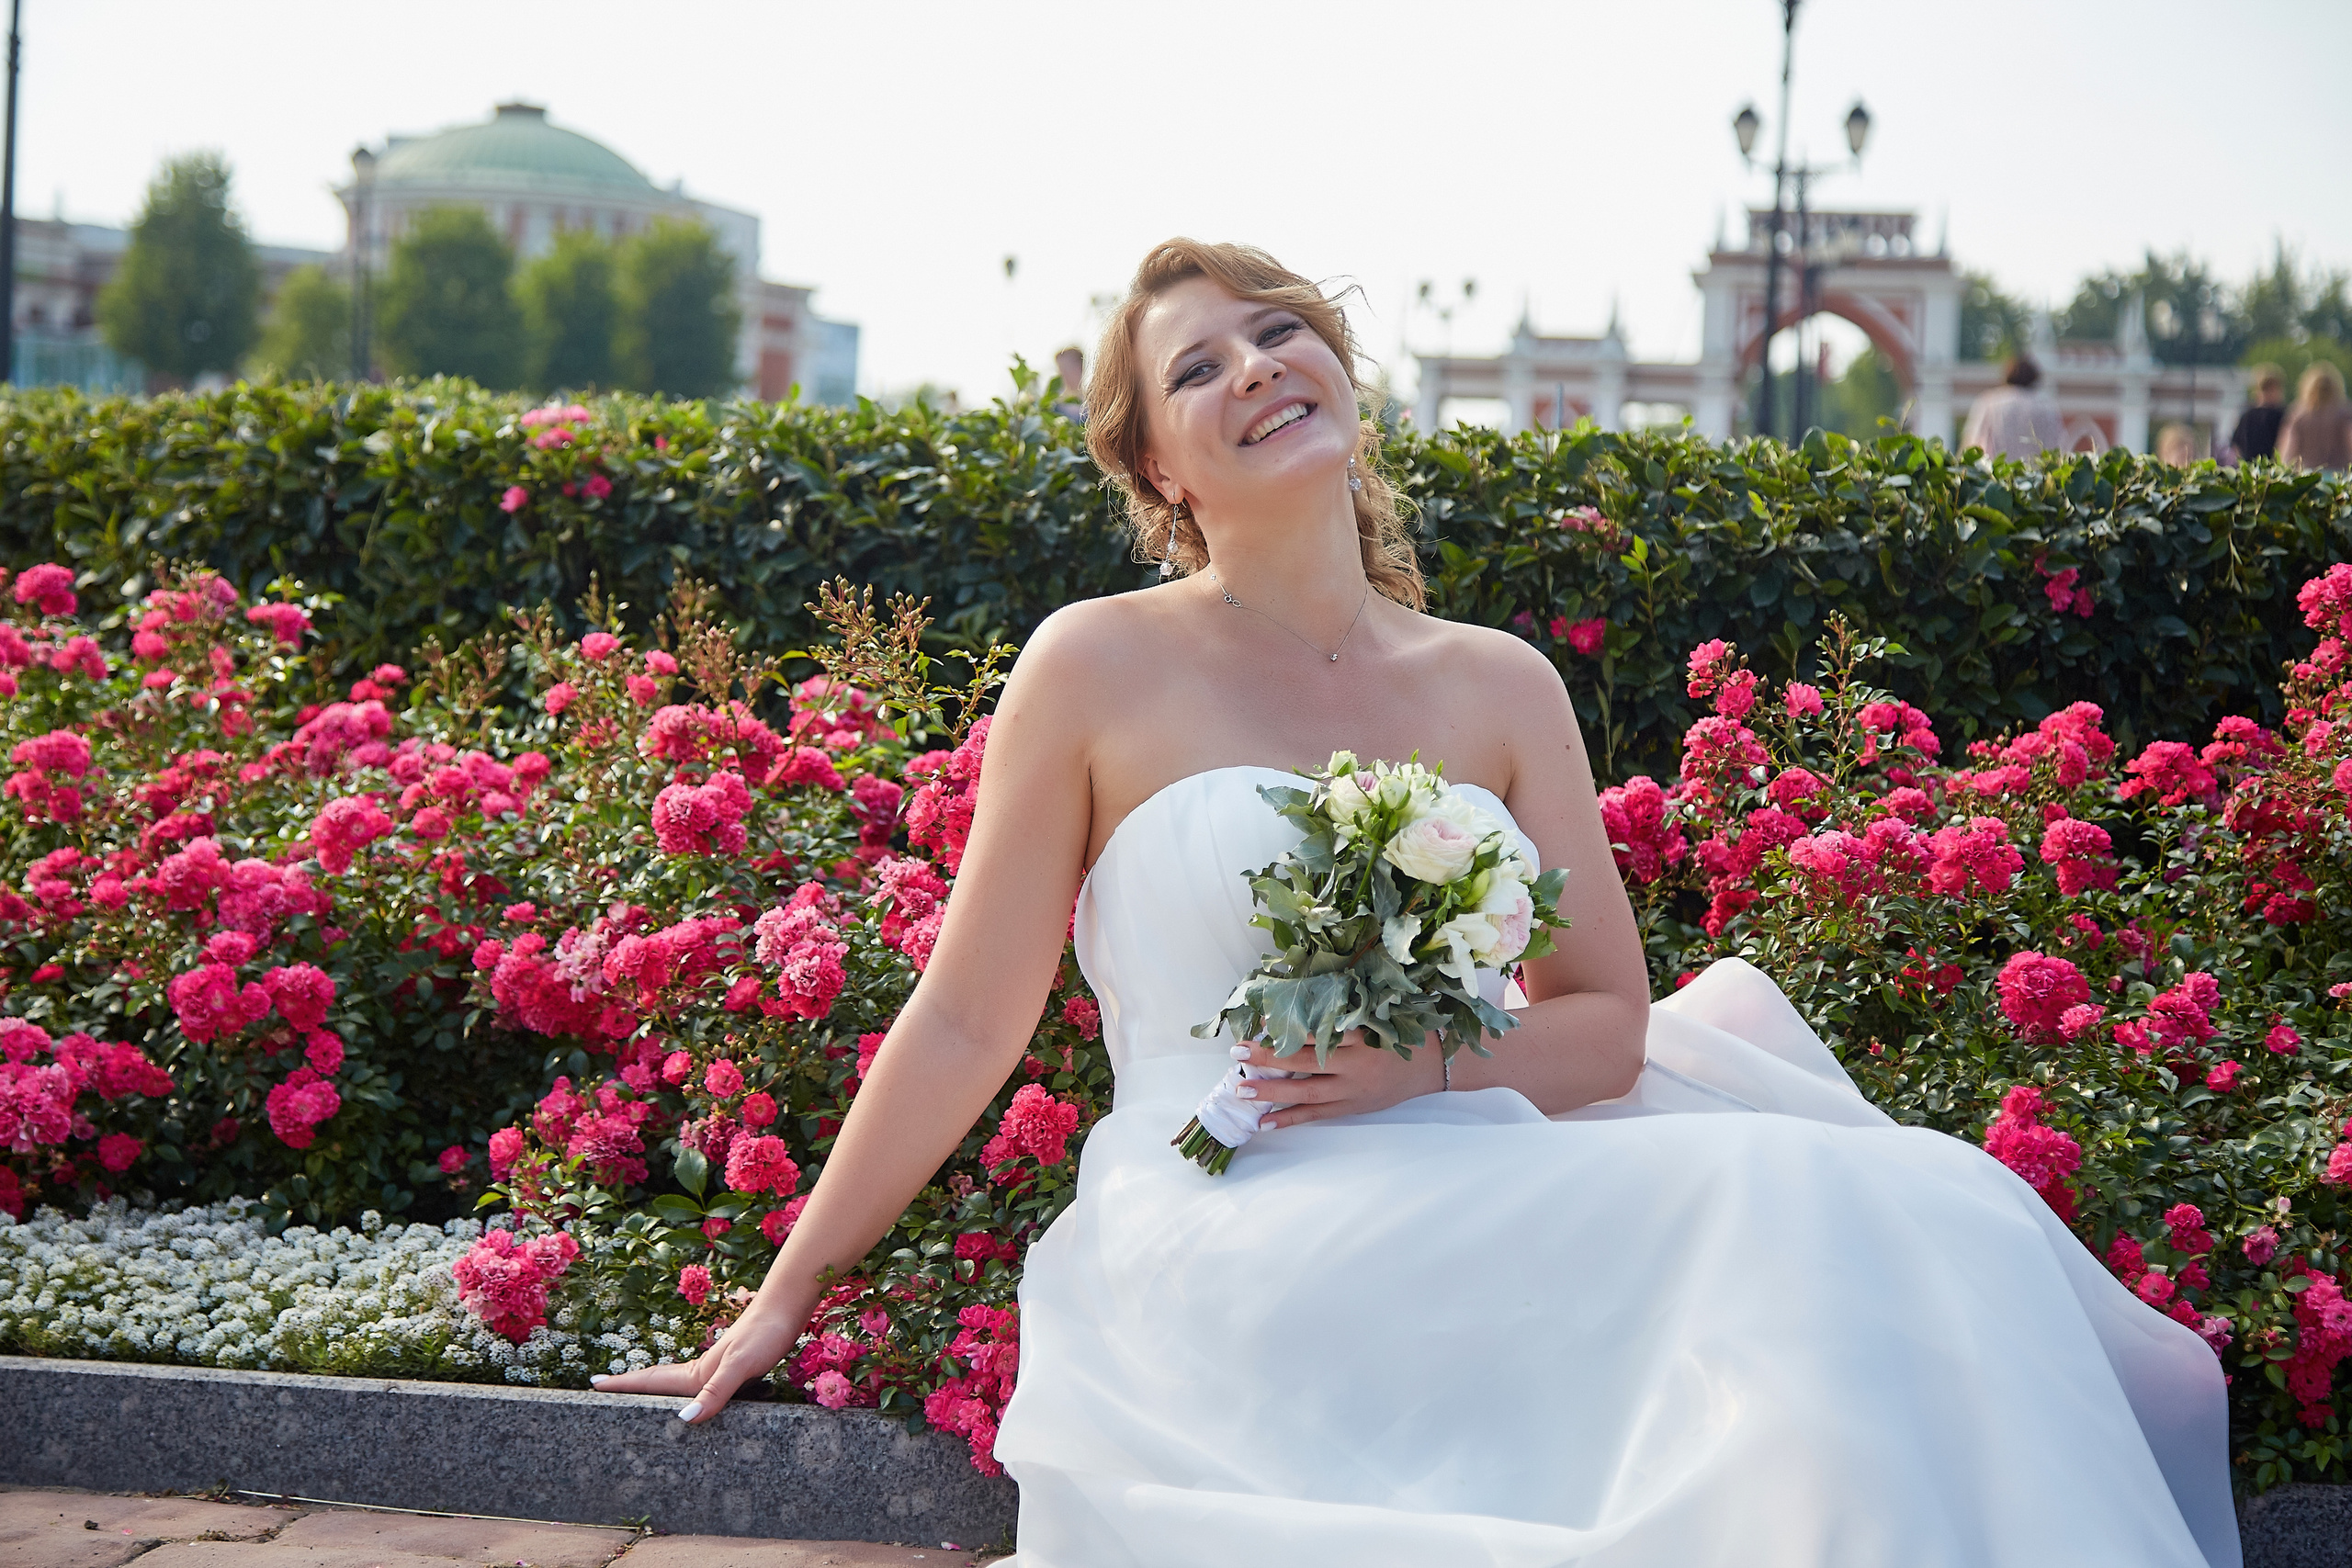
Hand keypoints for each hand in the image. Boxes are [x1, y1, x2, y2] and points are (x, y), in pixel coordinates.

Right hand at [589, 1292, 811, 1424]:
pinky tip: (694, 1398)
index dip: (622, 1384)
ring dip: (654, 1390)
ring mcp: (716, 1368)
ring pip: (676, 1384)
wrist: (787, 1308)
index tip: (593, 1383)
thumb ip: (715, 1392)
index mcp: (696, 1373)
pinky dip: (685, 1393)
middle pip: (656, 1382)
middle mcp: (701, 1371)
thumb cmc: (763, 1334)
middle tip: (603, 1390)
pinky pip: (699, 1387)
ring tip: (637, 1398)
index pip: (651, 1381)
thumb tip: (684, 1419)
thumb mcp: (739, 1365)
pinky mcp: (733, 1368)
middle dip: (629, 1387)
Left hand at [1235, 1031, 1444, 1128]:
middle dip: (1269, 1056)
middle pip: (1305, 1060)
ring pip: (1306, 1092)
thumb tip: (1298, 1006)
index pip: (1316, 1029)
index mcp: (1359, 1034)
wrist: (1432, 1065)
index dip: (1288, 1026)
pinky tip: (1264, 1122)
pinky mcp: (1352, 1107)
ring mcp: (1352, 1089)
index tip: (1260, 1019)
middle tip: (1238, 1051)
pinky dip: (1290, 1119)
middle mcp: (1354, 1062)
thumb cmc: (1400, 1033)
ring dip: (1271, 1092)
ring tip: (1242, 1089)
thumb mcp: (1375, 1017)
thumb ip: (1342, 1014)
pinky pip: (1317, 1115)